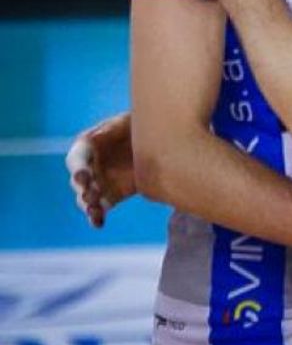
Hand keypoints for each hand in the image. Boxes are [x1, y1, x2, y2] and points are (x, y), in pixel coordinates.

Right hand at [66, 111, 136, 227]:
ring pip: (86, 198)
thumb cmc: (139, 124)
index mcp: (87, 146)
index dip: (77, 168)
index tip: (82, 176)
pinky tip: (98, 224)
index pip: (76, 159)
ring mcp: (98, 182)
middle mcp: (89, 166)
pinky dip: (96, 217)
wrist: (161, 140)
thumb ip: (112, 128)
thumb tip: (96, 137)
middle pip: (78, 182)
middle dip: (82, 189)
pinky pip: (100, 208)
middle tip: (90, 195)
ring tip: (94, 210)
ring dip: (87, 205)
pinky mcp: (111, 195)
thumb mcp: (128, 121)